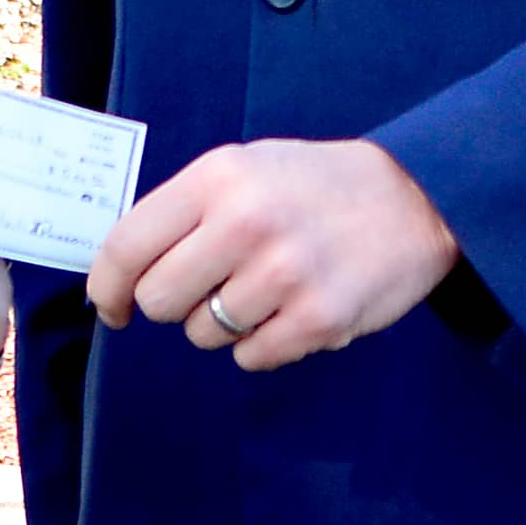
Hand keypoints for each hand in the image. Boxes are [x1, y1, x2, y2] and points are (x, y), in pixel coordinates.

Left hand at [89, 139, 458, 372]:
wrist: (418, 198)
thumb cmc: (318, 186)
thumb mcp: (246, 168)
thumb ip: (186, 209)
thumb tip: (123, 268)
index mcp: (219, 179)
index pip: (127, 246)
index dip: (107, 287)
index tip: (113, 306)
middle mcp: (246, 223)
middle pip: (159, 300)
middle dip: (176, 303)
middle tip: (211, 287)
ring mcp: (284, 274)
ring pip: (203, 334)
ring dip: (224, 323)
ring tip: (267, 289)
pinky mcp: (318, 318)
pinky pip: (251, 357)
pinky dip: (263, 344)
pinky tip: (291, 310)